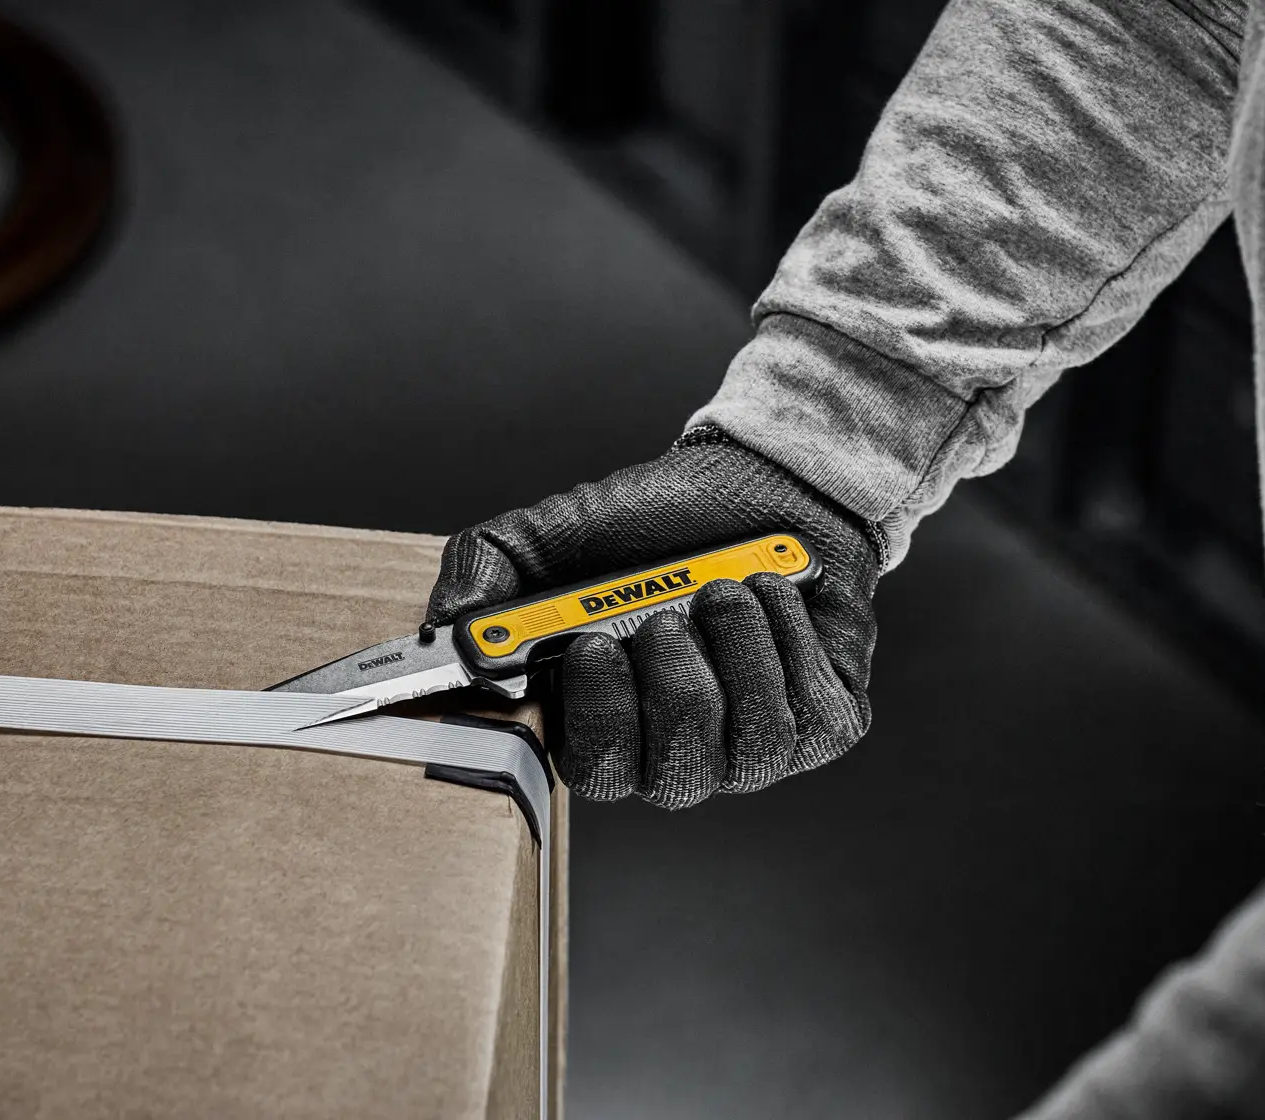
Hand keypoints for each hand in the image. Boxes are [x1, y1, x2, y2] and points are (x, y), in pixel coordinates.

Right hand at [426, 426, 882, 807]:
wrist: (761, 486)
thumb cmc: (654, 523)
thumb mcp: (549, 534)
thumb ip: (483, 575)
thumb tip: (446, 632)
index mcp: (603, 721)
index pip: (594, 769)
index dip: (599, 717)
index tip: (593, 644)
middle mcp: (675, 749)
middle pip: (673, 770)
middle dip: (674, 678)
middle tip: (667, 612)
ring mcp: (750, 747)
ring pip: (747, 740)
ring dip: (735, 643)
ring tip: (725, 590)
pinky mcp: (818, 727)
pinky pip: (805, 712)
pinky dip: (786, 636)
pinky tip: (774, 599)